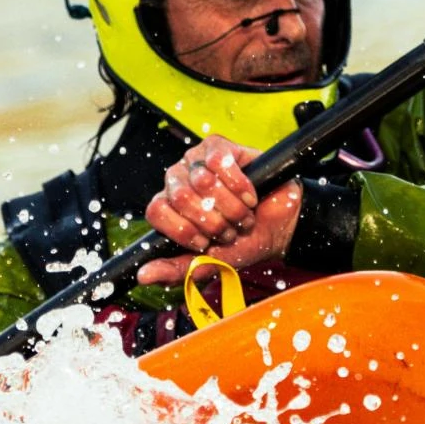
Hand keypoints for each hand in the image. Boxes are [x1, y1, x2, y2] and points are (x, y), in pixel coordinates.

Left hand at [139, 136, 301, 285]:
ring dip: (231, 206)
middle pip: (180, 197)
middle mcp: (177, 180)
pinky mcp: (218, 146)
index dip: (183, 230)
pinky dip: (240, 185)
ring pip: (202, 180)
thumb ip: (176, 271)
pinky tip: (250, 195)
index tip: (205, 242)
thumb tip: (144, 276)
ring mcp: (196, 160)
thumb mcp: (210, 263)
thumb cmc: (244, 242)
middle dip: (213, 222)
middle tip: (230, 230)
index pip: (156, 211)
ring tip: (243, 214)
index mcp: (169, 207)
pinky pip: (219, 161)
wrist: (281, 227)